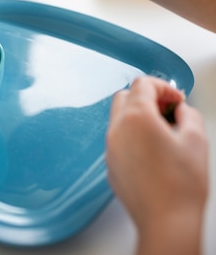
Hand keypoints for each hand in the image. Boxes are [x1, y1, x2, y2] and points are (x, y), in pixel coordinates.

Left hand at [106, 76, 207, 254]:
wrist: (167, 224)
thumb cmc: (181, 187)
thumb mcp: (196, 140)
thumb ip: (188, 114)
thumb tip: (181, 110)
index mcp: (136, 118)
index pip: (143, 84)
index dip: (163, 87)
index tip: (176, 99)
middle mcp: (117, 130)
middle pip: (125, 96)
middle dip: (146, 97)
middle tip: (167, 109)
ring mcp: (111, 148)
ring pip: (119, 118)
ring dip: (138, 116)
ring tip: (162, 131)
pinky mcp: (111, 165)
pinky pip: (118, 139)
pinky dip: (132, 135)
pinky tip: (152, 150)